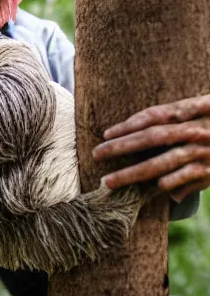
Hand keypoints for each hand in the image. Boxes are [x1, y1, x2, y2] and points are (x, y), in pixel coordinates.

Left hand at [93, 95, 209, 202]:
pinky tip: (154, 188)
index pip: (154, 116)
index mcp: (193, 110)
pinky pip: (188, 177)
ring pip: (163, 162)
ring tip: (109, 181)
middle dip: (121, 147)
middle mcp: (196, 129)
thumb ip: (178, 114)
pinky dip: (172, 181)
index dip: (129, 124)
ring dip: (134, 173)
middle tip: (96, 154)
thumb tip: (141, 123)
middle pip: (152, 137)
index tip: (106, 134)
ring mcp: (205, 150)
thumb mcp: (205, 108)